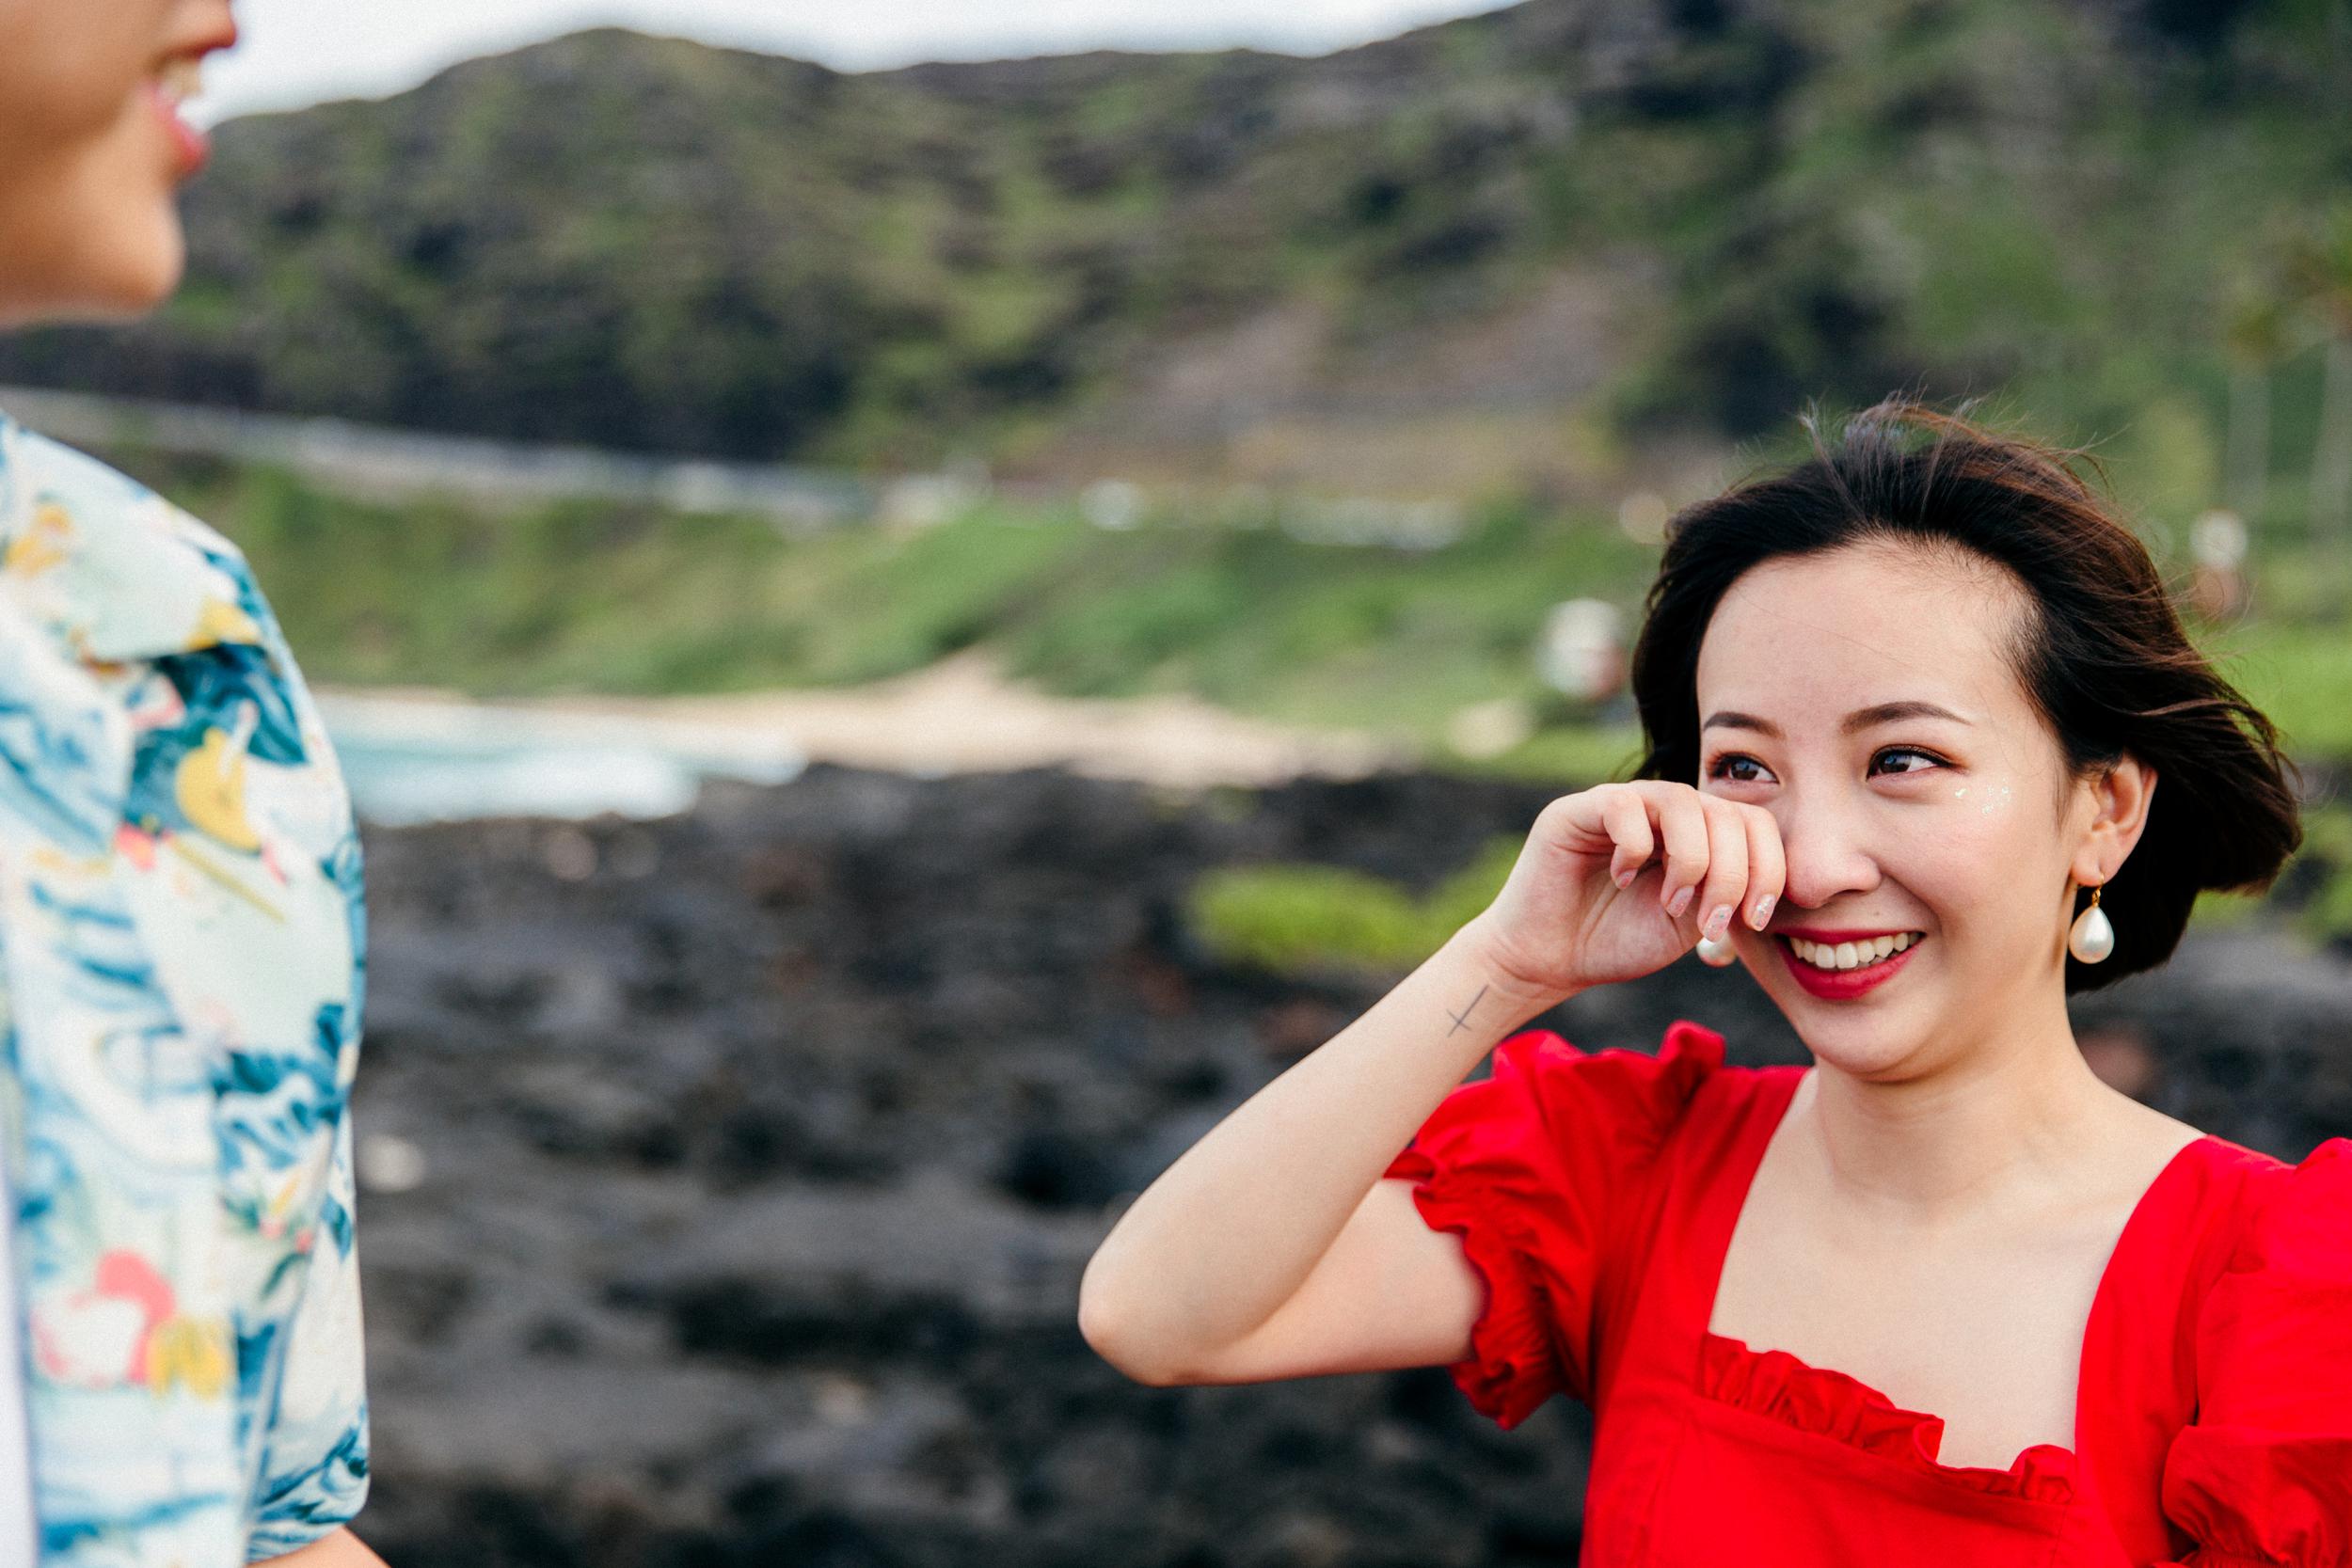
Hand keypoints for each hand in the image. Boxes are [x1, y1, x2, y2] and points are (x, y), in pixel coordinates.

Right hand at [1456, 780, 1785, 1006]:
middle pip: (1727, 811)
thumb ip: (1727, 893)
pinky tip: (1622, 879)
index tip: (1754, 920)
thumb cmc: (1617, 941)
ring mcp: (1621, 804)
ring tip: (1672, 904)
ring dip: (1692, 862)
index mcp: (1697, 832)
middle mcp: (1663, 809)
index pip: (1754, 822)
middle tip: (1709, 923)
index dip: (1767, 867)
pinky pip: (1624, 806)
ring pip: (1683, 802)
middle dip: (1732, 875)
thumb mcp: (1691, 922)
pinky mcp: (1577, 810)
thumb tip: (1777, 883)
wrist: (1549, 960)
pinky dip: (1635, 849)